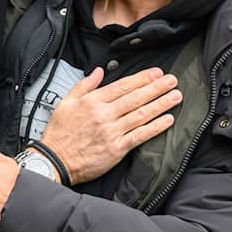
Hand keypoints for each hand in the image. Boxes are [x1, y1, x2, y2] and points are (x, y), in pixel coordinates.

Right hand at [41, 67, 180, 184]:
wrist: (55, 160)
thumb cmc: (60, 133)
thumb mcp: (66, 102)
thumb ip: (84, 85)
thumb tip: (99, 71)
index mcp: (92, 101)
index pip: (122, 86)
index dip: (141, 78)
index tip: (156, 73)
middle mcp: (104, 114)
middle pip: (135, 98)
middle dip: (156, 88)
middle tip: (172, 80)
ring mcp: (111, 132)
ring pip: (141, 115)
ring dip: (161, 104)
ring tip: (176, 96)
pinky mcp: (117, 149)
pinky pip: (140, 135)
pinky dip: (155, 127)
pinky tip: (168, 120)